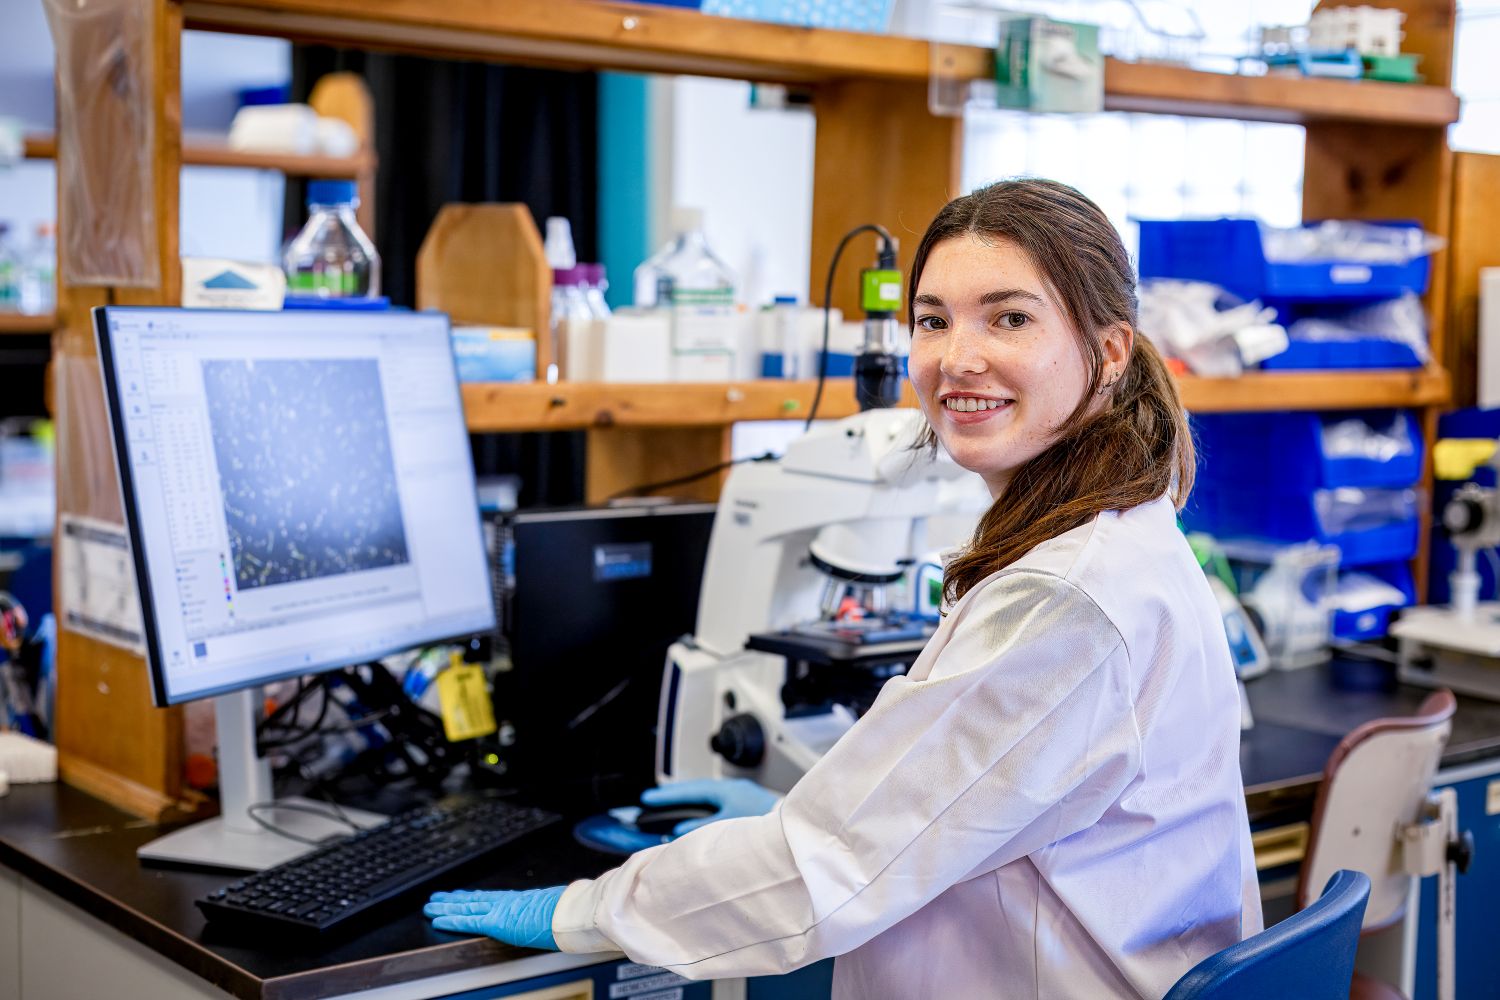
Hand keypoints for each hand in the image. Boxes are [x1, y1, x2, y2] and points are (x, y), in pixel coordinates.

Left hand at [424, 886, 564, 948]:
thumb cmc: (568, 913)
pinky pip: (468, 921)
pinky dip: (452, 920)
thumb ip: (547, 911)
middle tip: (437, 897)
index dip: (473, 896)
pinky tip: (438, 919)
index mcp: (521, 899)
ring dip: (446, 907)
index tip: (462, 895)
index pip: (491, 898)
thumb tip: (556, 913)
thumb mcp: (556, 908)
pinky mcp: (495, 922)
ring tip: (430, 906)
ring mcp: (499, 910)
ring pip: (466, 907)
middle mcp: (507, 902)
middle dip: (454, 899)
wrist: (569, 913)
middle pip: (474, 899)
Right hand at [641, 777, 780, 836]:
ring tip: (671, 807)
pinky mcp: (747, 805)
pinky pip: (717, 802)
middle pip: (696, 789)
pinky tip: (698, 817)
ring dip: (689, 801)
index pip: (689, 791)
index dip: (667, 796)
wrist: (796, 826)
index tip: (647, 798)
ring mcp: (740, 795)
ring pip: (707, 795)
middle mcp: (732, 789)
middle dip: (674, 795)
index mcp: (725, 790)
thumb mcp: (728, 826)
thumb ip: (701, 828)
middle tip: (653, 800)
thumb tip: (678, 831)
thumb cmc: (766, 824)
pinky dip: (703, 808)